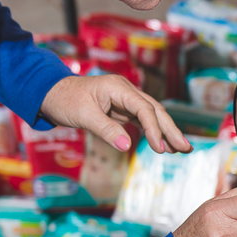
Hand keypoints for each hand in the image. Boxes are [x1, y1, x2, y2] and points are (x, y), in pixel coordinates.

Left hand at [40, 74, 191, 153]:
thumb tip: (126, 146)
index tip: (160, 148)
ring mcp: (125, 99)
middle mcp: (126, 91)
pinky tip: (163, 144)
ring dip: (166, 132)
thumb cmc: (65, 100)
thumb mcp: (83, 116)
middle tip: (186, 148)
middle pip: (155, 110)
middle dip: (171, 130)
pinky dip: (154, 132)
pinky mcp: (122, 109)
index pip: (144, 108)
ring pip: (152, 115)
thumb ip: (106, 130)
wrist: (51, 93)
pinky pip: (143, 120)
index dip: (154, 129)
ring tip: (182, 149)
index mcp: (118, 87)